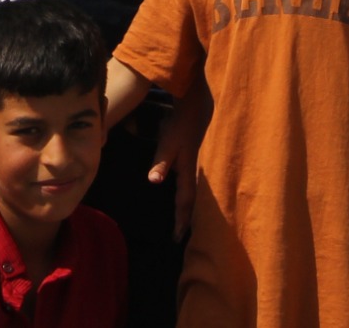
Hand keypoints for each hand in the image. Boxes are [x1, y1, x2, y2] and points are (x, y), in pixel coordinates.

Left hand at [147, 104, 201, 241]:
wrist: (194, 110)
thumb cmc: (179, 127)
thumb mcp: (167, 145)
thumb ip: (161, 163)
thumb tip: (154, 181)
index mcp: (187, 174)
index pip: (184, 203)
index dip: (181, 220)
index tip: (177, 238)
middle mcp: (192, 174)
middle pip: (189, 202)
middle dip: (185, 219)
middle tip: (179, 237)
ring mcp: (191, 167)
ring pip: (190, 194)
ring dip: (185, 208)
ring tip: (181, 223)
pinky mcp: (188, 161)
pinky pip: (187, 185)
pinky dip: (184, 196)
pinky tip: (179, 195)